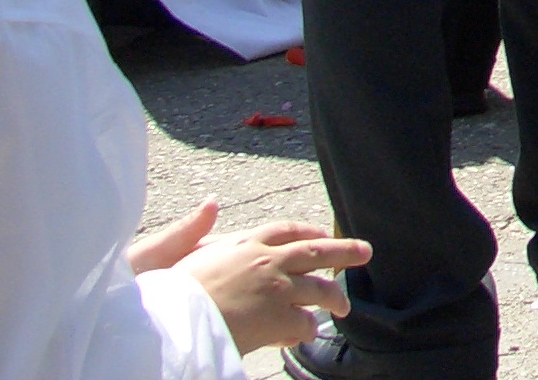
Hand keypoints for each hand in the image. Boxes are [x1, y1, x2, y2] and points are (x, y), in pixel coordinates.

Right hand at [140, 204, 369, 352]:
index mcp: (247, 243)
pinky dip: (307, 330)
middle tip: (365, 252)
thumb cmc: (172, 291)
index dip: (308, 233)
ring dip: (334, 298)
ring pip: (319, 290)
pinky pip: (304, 323)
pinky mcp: (278, 317)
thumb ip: (205, 231)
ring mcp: (277, 289)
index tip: (324, 235)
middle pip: (316, 252)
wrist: (171, 321)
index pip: (286, 231)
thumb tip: (211, 203)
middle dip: (344, 251)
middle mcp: (268, 261)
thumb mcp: (190, 252)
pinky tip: (307, 335)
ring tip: (343, 307)